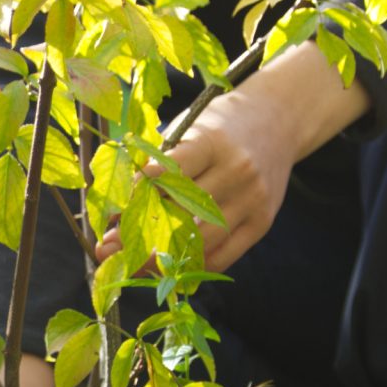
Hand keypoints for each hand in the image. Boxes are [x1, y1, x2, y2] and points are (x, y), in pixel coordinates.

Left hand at [96, 41, 372, 271]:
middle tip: (106, 249)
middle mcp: (236, 172)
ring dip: (160, 258)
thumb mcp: (192, 127)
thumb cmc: (223, 124)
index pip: (166, 174)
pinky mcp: (262, 222)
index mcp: (212, 142)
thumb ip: (162, 161)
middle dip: (139, 236)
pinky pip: (223, 256)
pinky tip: (166, 266)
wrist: (280, 119)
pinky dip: (192, 264)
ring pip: (200, 242)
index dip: (134, 197)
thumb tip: (120, 205)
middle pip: (180, 214)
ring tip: (130, 263)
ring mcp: (252, 200)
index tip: (108, 214)